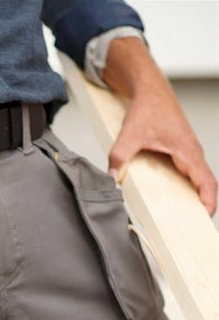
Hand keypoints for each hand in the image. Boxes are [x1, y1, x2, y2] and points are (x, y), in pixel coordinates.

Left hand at [103, 37, 216, 214]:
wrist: (150, 90)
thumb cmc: (147, 109)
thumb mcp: (129, 134)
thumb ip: (120, 157)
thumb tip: (112, 178)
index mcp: (187, 151)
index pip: (206, 181)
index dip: (208, 201)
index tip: (205, 217)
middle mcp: (192, 153)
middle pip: (204, 185)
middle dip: (201, 206)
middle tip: (191, 228)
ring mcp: (188, 153)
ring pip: (197, 180)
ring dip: (193, 197)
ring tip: (183, 219)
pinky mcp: (181, 153)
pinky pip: (189, 174)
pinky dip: (185, 187)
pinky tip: (171, 200)